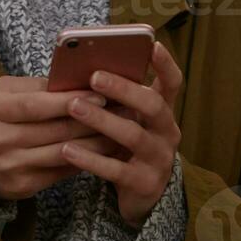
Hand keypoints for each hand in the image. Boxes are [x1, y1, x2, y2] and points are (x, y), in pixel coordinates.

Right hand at [0, 76, 124, 201]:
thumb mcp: (7, 90)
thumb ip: (39, 86)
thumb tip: (80, 82)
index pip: (37, 106)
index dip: (70, 101)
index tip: (102, 94)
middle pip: (55, 131)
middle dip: (94, 120)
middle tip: (124, 110)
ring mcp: (10, 167)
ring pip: (64, 153)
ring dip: (97, 142)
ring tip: (122, 129)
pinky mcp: (22, 186)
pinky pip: (61, 172)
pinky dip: (86, 159)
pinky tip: (105, 149)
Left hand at [60, 41, 183, 228]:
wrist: (143, 196)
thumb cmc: (130, 146)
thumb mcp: (132, 120)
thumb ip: (119, 99)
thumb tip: (85, 66)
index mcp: (165, 110)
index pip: (173, 82)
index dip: (165, 64)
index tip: (153, 44)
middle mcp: (167, 132)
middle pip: (152, 105)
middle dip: (123, 89)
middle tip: (94, 76)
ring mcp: (158, 159)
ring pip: (132, 135)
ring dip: (101, 119)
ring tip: (74, 107)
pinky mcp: (144, 183)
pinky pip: (116, 169)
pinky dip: (90, 158)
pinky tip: (68, 149)